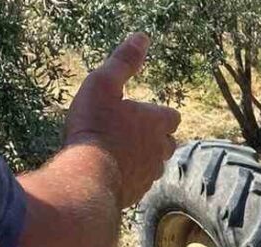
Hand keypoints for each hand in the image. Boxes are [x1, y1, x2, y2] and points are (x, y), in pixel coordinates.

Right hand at [64, 33, 180, 207]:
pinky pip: (139, 183)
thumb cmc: (95, 126)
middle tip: (130, 133)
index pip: (172, 116)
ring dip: (142, 159)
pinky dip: (129, 177)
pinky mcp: (136, 194)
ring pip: (154, 165)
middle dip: (154, 138)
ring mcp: (149, 174)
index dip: (158, 114)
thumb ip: (123, 61)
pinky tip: (111, 173)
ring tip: (119, 153)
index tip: (142, 112)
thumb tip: (141, 37)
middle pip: (167, 143)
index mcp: (157, 123)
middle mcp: (160, 150)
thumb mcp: (104, 84)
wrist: (88, 177)